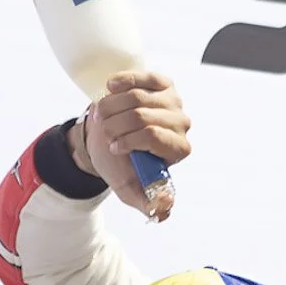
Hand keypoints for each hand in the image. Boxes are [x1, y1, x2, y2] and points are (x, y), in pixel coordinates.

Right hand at [69, 70, 191, 220]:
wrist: (109, 139)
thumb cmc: (121, 166)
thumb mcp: (131, 191)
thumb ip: (148, 205)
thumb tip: (164, 208)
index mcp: (179, 150)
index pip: (153, 136)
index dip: (127, 140)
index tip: (114, 147)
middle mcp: (181, 124)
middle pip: (142, 115)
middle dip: (115, 125)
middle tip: (105, 133)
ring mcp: (173, 101)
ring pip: (137, 96)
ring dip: (112, 107)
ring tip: (103, 117)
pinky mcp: (162, 83)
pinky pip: (140, 77)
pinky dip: (121, 82)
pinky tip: (110, 88)